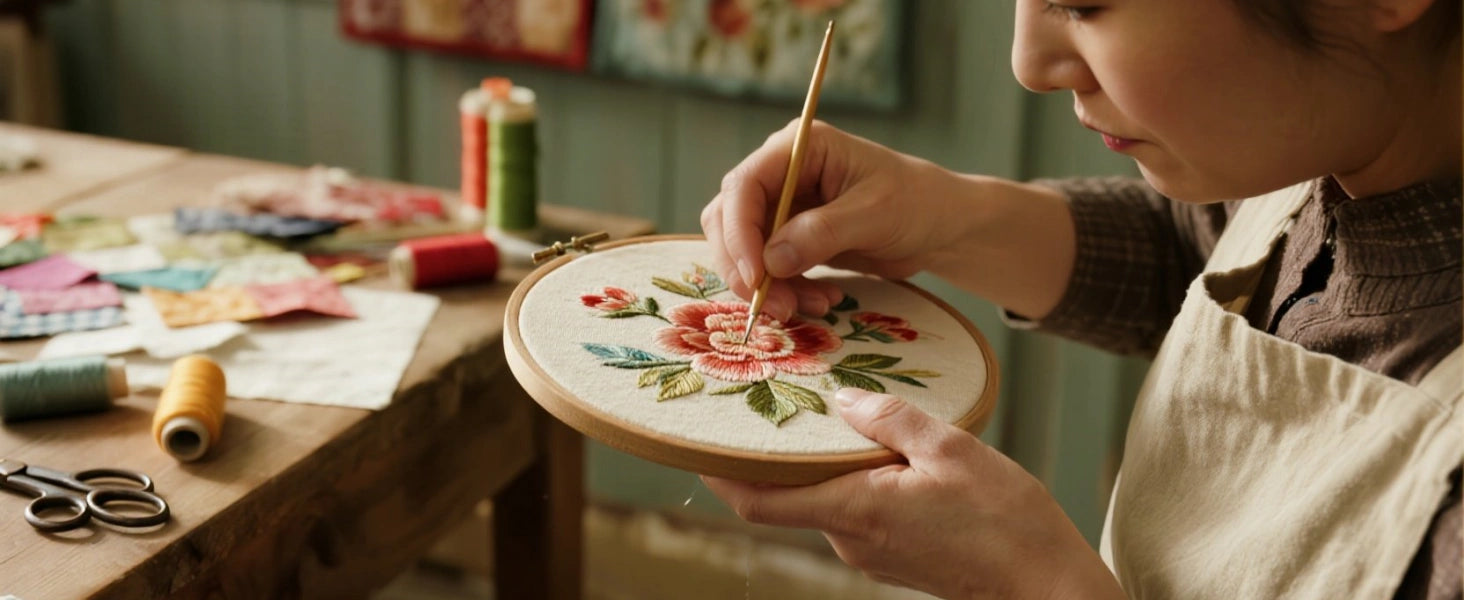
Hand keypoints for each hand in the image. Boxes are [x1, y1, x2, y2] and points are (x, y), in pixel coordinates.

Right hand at [701, 120, 961, 320]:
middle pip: (730, 219)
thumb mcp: (874, 214)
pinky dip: (787, 290)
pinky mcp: (790, 238)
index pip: (744, 186)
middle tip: (773, 307)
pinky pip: (768, 269)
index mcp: (799, 148)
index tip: (755, 277)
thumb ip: (822, 233)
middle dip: (746, 267)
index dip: (739, 232)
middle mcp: (782, 173)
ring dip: (768, 286)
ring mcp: (784, 206)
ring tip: (812, 307)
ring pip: (744, 250)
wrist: (941, 226)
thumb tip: (770, 262)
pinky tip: (823, 300)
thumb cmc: (917, 203)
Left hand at [701, 389, 1123, 599]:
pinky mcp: (890, 553)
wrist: (1045, 586)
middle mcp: (849, 537)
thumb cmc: (1006, 523)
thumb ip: (892, 420)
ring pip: (822, 498)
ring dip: (813, 461)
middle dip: (768, 451)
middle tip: (758, 399)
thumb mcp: (953, 449)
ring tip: (818, 410)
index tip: (694, 439)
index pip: (759, 498)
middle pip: (786, 493)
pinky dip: (844, 476)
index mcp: (854, 510)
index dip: (718, 471)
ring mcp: (868, 550)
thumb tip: (845, 401)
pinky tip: (868, 444)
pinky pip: (851, 508)